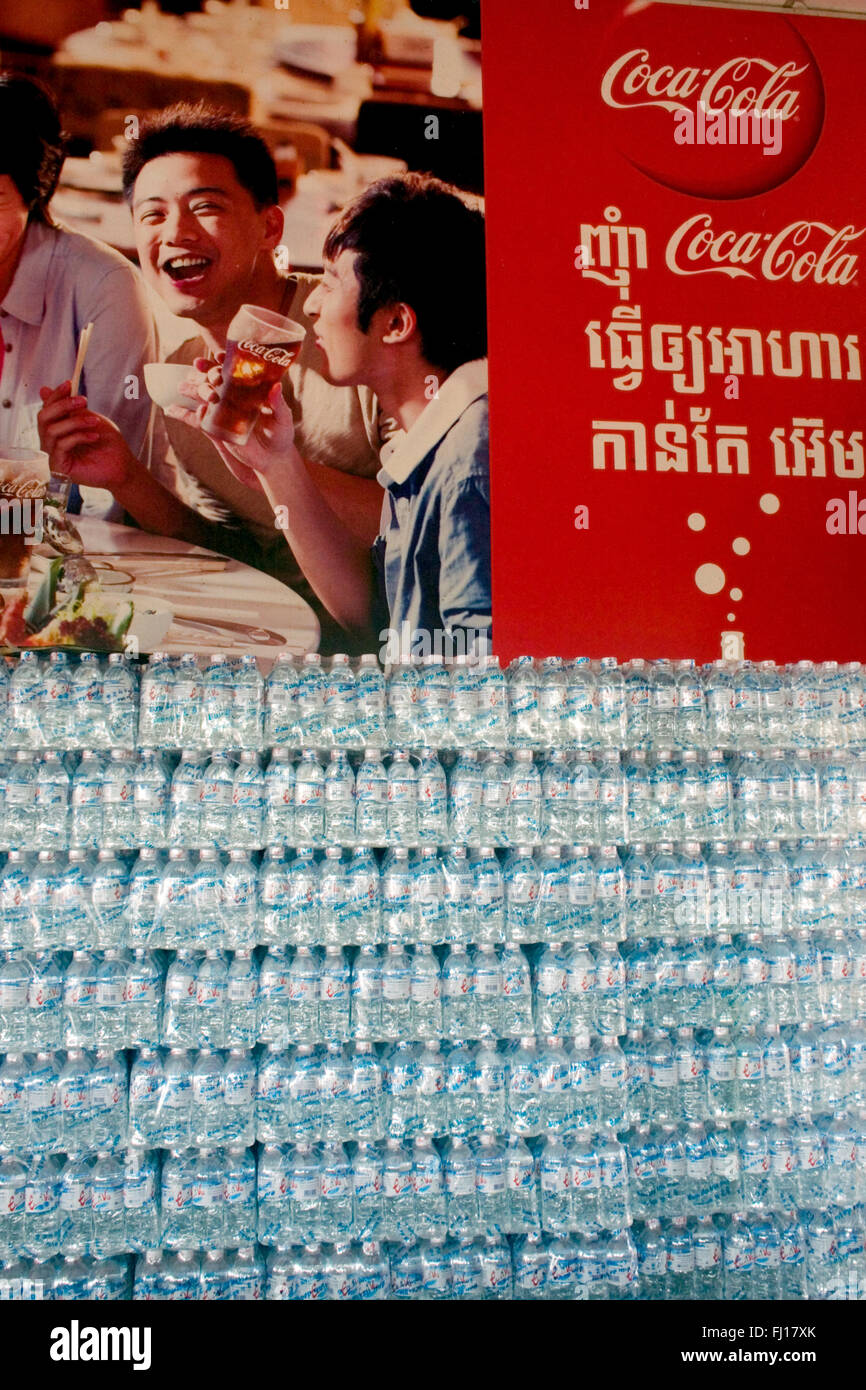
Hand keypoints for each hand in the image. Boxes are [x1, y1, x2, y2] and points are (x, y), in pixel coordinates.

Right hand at [37, 382, 136, 490]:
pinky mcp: (59, 466)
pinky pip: (61, 445)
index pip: (47, 408)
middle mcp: (50, 441)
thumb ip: (70, 407)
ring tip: (95, 421)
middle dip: (62, 405)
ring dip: (75, 422)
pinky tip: (95, 436)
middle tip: (83, 401)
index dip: (56, 395)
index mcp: (56, 428)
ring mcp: (53, 455)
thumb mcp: (89, 418)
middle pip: (43, 417)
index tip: (69, 383)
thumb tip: (43, 389)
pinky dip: (79, 437)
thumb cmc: (107, 443)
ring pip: (51, 430)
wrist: (122, 467)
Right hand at [167, 355, 297, 493]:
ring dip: (191, 390)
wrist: (273, 458)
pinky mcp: (215, 428)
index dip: (223, 361)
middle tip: (200, 371)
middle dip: (204, 374)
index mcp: (248, 389)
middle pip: (213, 380)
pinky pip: (197, 420)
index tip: (217, 357)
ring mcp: (222, 412)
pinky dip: (185, 414)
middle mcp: (232, 397)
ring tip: (181, 386)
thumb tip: (276, 387)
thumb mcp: (282, 417)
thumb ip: (277, 403)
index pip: (232, 370)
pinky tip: (178, 410)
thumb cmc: (280, 433)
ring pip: (202, 397)